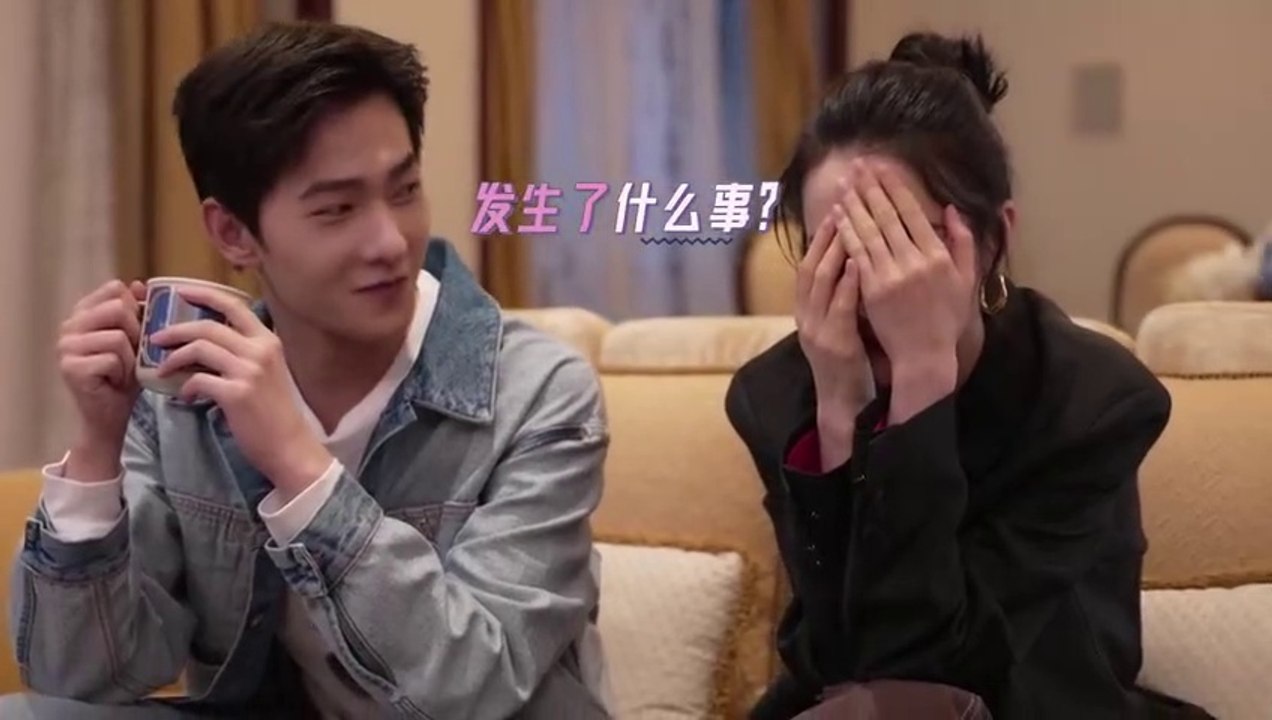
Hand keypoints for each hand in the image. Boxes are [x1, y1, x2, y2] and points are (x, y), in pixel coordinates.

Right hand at [57, 280, 146, 480]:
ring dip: (131, 358)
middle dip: (137, 333)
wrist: (111, 415)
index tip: (139, 330)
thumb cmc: (125, 375)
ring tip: (123, 371)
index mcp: (83, 313)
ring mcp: (66, 347)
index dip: (136, 307)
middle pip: (118, 308)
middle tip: (133, 355)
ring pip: (117, 336)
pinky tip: (115, 382)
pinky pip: (112, 359)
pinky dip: (123, 373)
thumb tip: (140, 284)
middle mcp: (69, 326)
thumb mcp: (136, 340)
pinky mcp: (71, 367)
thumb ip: (137, 312)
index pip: (114, 289)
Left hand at [152, 286, 331, 500]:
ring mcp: (249, 371)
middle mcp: (260, 350)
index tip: (180, 292)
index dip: (203, 294)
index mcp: (268, 341)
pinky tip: (185, 396)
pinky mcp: (236, 393)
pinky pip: (198, 380)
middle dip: (175, 330)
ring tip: (164, 368)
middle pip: (207, 326)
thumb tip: (206, 345)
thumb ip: (244, 354)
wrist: (290, 446)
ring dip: (174, 357)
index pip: (233, 305)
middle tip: (156, 338)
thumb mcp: (267, 373)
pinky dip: (185, 386)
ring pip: (199, 348)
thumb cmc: (276, 412)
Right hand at [796, 214, 874, 470]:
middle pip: (811, 266)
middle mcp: (806, 316)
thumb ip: (842, 296)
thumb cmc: (848, 362)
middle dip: (826, 234)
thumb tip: (854, 263)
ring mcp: (817, 329)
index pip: (810, 264)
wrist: (842, 402)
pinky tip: (858, 264)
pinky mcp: (834, 343)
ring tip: (850, 223)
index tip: (839, 207)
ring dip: (834, 251)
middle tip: (843, 203)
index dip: (822, 236)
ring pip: (820, 282)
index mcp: (807, 310)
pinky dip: (847, 284)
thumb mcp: (839, 325)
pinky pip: (839, 307)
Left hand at [836, 160, 977, 422]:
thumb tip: (952, 210)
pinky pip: (857, 255)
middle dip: (871, 188)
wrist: (924, 355)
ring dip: (854, 205)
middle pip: (888, 216)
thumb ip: (963, 243)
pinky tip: (837, 216)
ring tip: (843, 184)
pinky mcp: (871, 290)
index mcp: (938, 256)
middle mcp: (914, 261)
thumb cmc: (945, 319)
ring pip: (869, 231)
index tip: (882, 168)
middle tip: (857, 165)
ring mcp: (891, 275)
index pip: (912, 213)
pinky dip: (846, 232)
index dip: (895, 188)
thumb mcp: (965, 280)